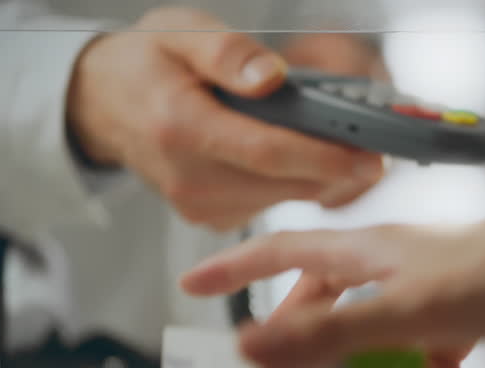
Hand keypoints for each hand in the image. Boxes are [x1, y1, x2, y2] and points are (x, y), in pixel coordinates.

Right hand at [67, 7, 383, 231]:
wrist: (106, 106)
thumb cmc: (146, 64)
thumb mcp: (179, 33)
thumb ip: (226, 52)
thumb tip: (271, 77)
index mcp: (180, 128)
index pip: (267, 152)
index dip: (324, 157)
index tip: (370, 155)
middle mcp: (189, 178)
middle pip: (284, 182)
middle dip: (336, 168)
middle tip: (378, 148)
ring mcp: (199, 204)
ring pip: (283, 198)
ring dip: (321, 177)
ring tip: (348, 147)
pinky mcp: (211, 216)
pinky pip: (269, 204)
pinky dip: (295, 184)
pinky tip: (304, 159)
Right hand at [238, 272, 470, 367]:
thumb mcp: (403, 312)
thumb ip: (331, 333)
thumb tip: (251, 348)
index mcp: (362, 252)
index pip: (280, 253)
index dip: (234, 267)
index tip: (191, 287)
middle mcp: (384, 269)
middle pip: (324, 315)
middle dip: (311, 365)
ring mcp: (418, 295)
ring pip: (376, 349)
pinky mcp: (451, 318)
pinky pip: (423, 361)